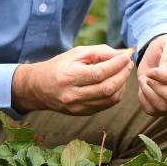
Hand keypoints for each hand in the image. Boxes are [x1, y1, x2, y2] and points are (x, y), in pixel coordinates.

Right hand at [12, 45, 133, 114]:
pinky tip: (117, 82)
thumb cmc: (60, 66)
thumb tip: (124, 54)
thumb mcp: (77, 53)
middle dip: (123, 74)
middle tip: (128, 63)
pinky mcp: (82, 113)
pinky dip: (116, 93)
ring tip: (123, 71)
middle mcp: (73, 95)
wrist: (38, 87)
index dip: (117, 64)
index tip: (127, 55)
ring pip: (110, 98)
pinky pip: (106, 105)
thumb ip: (101, 52)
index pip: (99, 73)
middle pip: (107, 88)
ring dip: (122, 84)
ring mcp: (78, 107)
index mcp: (69, 77)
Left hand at [137, 34, 166, 115]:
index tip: (151, 71)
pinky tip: (144, 87)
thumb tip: (165, 69)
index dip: (164, 77)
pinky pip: (153, 111)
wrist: (159, 53)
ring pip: (165, 107)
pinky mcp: (165, 105)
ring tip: (143, 79)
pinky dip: (144, 100)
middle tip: (148, 78)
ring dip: (149, 93)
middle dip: (160, 90)